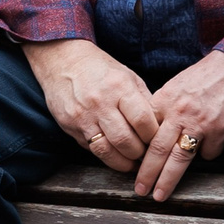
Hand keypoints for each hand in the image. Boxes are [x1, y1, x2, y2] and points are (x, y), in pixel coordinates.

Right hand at [23, 38, 158, 174]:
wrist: (63, 61)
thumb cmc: (101, 69)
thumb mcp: (128, 77)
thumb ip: (144, 102)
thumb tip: (160, 128)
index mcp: (119, 87)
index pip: (143, 121)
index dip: (153, 137)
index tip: (156, 140)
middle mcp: (100, 103)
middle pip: (126, 142)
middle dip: (140, 154)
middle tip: (145, 155)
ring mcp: (83, 116)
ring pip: (107, 152)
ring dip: (123, 163)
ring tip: (132, 162)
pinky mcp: (69, 126)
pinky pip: (91, 149)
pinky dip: (106, 155)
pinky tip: (114, 154)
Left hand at [136, 51, 223, 202]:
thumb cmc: (207, 77)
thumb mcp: (177, 86)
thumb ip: (163, 109)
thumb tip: (149, 134)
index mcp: (164, 100)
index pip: (143, 132)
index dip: (135, 151)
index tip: (128, 166)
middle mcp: (178, 113)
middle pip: (156, 150)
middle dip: (146, 173)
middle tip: (138, 190)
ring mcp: (199, 123)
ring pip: (178, 159)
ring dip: (166, 180)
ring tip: (158, 195)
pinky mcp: (220, 132)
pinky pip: (208, 154)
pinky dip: (207, 153)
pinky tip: (213, 142)